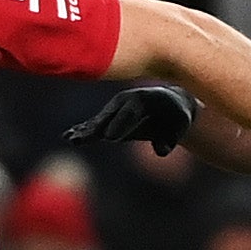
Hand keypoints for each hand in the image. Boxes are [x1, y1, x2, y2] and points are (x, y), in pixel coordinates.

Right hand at [62, 83, 198, 152]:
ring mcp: (115, 110)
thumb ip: (172, 136)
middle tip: (87, 137)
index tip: (110, 138)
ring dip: (86, 131)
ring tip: (72, 138)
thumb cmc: (177, 115)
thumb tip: (162, 151)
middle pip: (109, 116)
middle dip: (99, 127)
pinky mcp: (109, 120)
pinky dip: (83, 131)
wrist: (170, 103)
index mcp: (144, 98)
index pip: (130, 112)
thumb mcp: (182, 123)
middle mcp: (125, 101)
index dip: (120, 124)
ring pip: (98, 121)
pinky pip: (95, 125)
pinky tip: (69, 136)